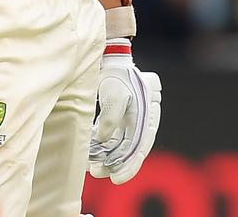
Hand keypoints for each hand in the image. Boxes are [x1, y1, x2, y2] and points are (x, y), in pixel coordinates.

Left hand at [88, 39, 160, 184]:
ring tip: (91, 167)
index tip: (115, 180)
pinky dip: (101, 143)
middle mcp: (141, 121)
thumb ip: (110, 118)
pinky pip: (111, 134)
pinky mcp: (119, 115)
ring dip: (106, 156)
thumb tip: (103, 140)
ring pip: (118, 144)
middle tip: (98, 174)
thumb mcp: (114, 93)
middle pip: (129, 149)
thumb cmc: (116, 74)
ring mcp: (130, 118)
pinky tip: (90, 150)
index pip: (140, 148)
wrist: (111, 57)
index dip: (129, 166)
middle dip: (114, 164)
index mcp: (147, 117)